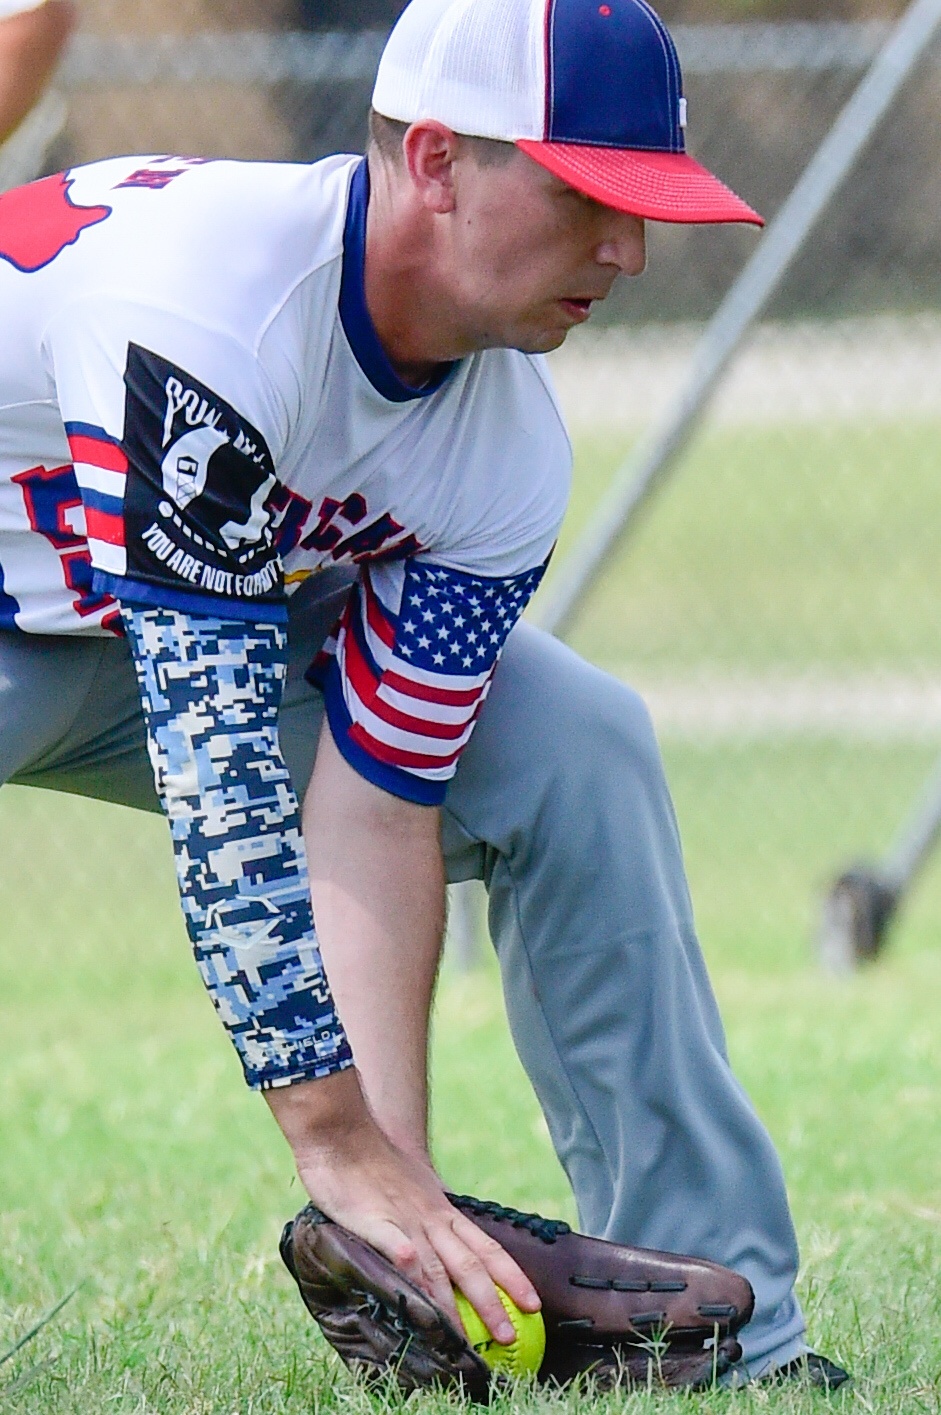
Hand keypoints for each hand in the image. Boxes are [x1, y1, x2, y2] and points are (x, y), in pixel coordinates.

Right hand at [265, 1068, 540, 1343]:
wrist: (343, 1130)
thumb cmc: (373, 1159)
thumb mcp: (415, 1184)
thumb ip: (427, 1211)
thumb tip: (438, 1240)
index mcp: (441, 1210)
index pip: (485, 1247)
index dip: (511, 1276)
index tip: (534, 1304)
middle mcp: (430, 1218)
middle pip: (468, 1265)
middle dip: (491, 1304)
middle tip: (509, 1339)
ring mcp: (403, 1220)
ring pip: (434, 1267)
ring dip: (452, 1305)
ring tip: (465, 1339)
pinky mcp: (373, 1219)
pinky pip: (391, 1242)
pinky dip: (405, 1259)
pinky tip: (413, 1277)